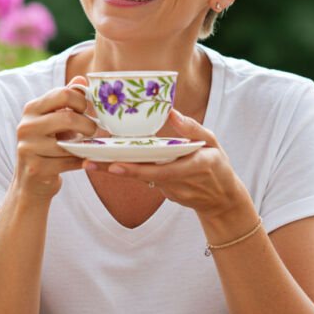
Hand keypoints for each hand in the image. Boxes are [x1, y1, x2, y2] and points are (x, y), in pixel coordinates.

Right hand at [12, 76, 97, 201]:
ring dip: (86, 145)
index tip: (88, 112)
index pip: (63, 93)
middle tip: (95, 131)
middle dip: (88, 124)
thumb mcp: (55, 120)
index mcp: (31, 109)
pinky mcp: (35, 168)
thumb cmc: (48, 146)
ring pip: (68, 143)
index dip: (82, 102)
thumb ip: (67, 100)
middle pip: (67, 117)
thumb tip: (82, 79)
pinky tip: (87, 160)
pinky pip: (68, 161)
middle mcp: (26, 126)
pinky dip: (82, 161)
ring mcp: (28, 148)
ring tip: (91, 146)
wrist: (32, 182)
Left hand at [85, 108, 253, 222]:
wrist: (223, 201)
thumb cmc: (218, 165)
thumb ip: (194, 129)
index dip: (138, 169)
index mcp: (195, 165)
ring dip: (117, 171)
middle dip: (116, 170)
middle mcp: (179, 181)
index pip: (163, 170)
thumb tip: (172, 112)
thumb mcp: (213, 143)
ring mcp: (170, 191)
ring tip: (90, 161)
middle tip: (90, 163)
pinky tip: (107, 164)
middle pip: (144, 176)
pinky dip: (129, 173)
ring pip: (141, 179)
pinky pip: (145, 181)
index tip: (116, 165)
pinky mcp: (164, 194)